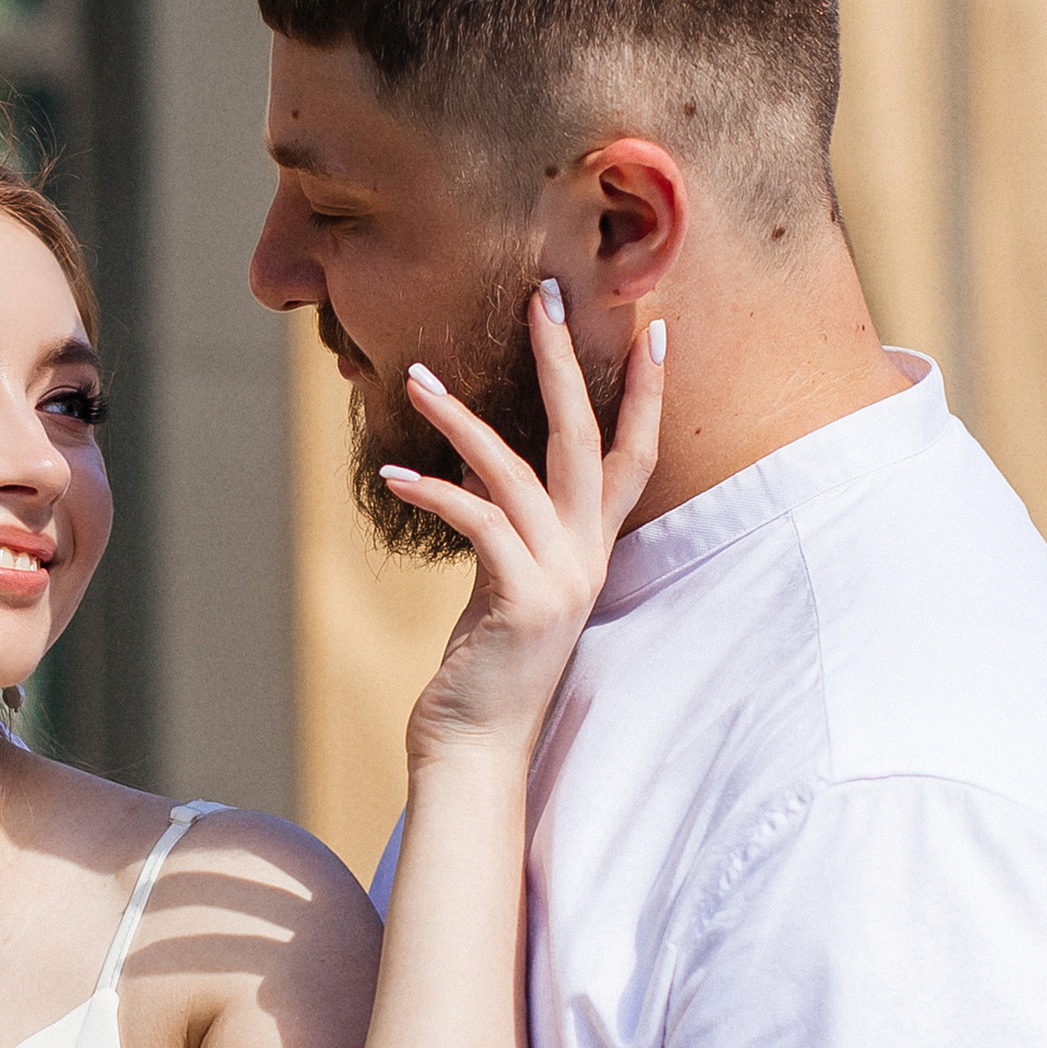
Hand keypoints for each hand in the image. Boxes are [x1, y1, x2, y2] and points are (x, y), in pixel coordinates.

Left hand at [392, 289, 664, 762]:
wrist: (476, 751)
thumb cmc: (485, 669)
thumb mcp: (506, 584)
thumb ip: (509, 529)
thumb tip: (480, 473)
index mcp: (591, 550)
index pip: (634, 456)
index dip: (646, 393)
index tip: (653, 326)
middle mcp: (587, 558)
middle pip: (588, 440)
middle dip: (566, 363)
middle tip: (543, 296)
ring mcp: (560, 579)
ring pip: (519, 470)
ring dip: (463, 417)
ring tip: (416, 374)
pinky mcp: (521, 602)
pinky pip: (479, 522)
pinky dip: (434, 490)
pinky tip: (393, 473)